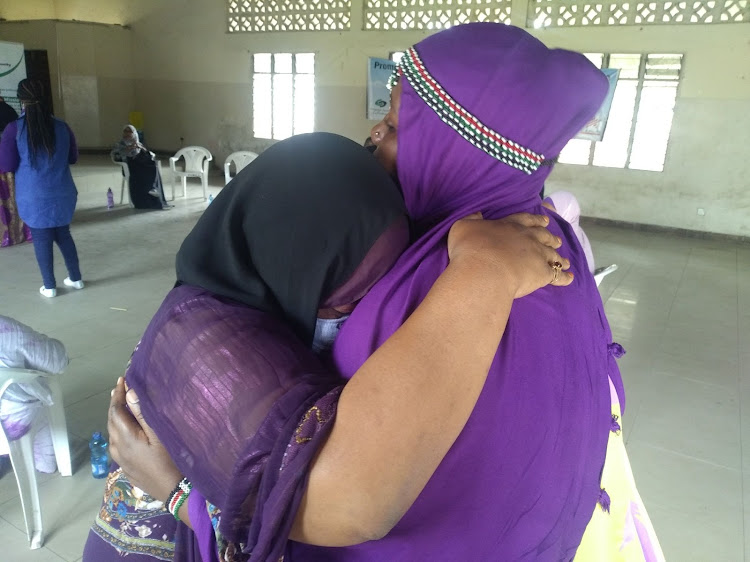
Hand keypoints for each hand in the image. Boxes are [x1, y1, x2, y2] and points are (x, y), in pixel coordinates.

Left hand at [108, 377, 181, 502]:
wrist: (174, 491)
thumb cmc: (170, 460)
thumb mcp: (159, 435)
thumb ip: (142, 414)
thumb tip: (129, 394)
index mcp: (126, 437)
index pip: (115, 411)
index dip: (117, 394)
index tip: (122, 380)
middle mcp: (118, 448)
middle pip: (111, 421)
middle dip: (114, 404)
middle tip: (120, 389)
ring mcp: (120, 459)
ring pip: (112, 433)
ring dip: (115, 418)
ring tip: (122, 407)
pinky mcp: (125, 467)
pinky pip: (116, 444)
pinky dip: (118, 431)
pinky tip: (126, 431)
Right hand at [447, 212, 572, 298]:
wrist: (484, 270)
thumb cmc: (470, 249)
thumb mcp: (463, 227)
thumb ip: (472, 219)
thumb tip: (477, 213)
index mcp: (509, 225)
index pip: (525, 219)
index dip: (535, 219)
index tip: (545, 219)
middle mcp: (527, 238)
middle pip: (543, 235)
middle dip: (550, 236)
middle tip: (556, 238)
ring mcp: (538, 255)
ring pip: (553, 254)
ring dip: (559, 256)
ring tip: (564, 259)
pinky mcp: (543, 274)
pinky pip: (558, 276)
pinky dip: (565, 277)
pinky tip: (570, 278)